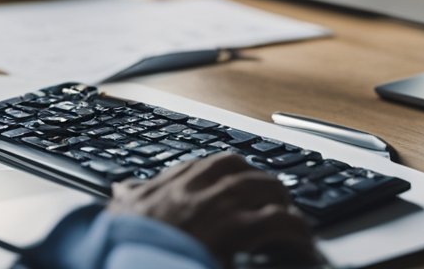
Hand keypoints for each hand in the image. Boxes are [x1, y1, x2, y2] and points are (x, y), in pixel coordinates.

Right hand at [109, 153, 317, 267]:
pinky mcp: (236, 229)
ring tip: (292, 214)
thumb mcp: (121, 217)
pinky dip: (295, 227)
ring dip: (281, 199)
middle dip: (257, 179)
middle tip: (272, 194)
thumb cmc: (125, 244)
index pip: (206, 165)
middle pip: (238, 168)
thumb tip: (122, 187)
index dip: (227, 173)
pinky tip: (302, 238)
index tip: (238, 180)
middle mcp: (197, 186)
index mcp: (171, 183)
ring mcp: (219, 204)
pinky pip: (277, 219)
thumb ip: (129, 198)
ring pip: (263, 186)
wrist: (128, 258)